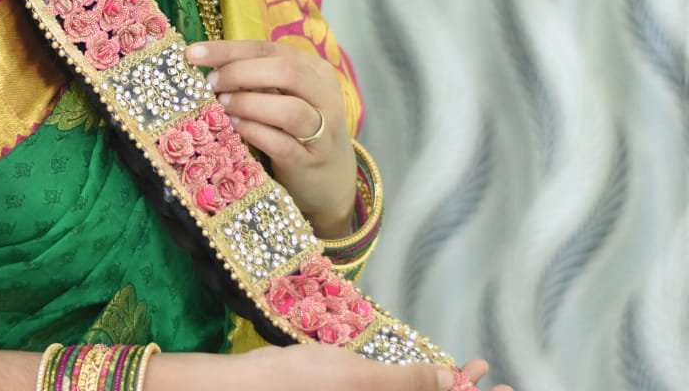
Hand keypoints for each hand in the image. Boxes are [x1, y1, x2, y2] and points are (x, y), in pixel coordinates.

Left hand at [187, 39, 356, 236]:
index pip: (269, 49)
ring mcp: (323, 131)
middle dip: (239, 73)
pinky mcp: (310, 161)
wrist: (331, 180)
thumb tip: (208, 64)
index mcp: (315, 70)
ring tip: (221, 105)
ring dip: (248, 103)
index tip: (193, 53)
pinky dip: (253, 131)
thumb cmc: (298, 129)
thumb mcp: (284, 96)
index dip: (229, 49)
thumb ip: (257, 78)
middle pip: (284, 72)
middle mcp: (325, 96)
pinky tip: (234, 126)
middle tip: (210, 83)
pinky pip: (281, 144)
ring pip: (288, 110)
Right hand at [229, 345, 513, 390]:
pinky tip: (424, 373)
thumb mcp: (359, 378)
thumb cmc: (304, 383)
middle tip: (491, 377)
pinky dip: (416, 386)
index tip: (507, 388)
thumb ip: (407, 383)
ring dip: (444, 389)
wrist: (253, 388)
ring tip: (470, 371)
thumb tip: (452, 383)